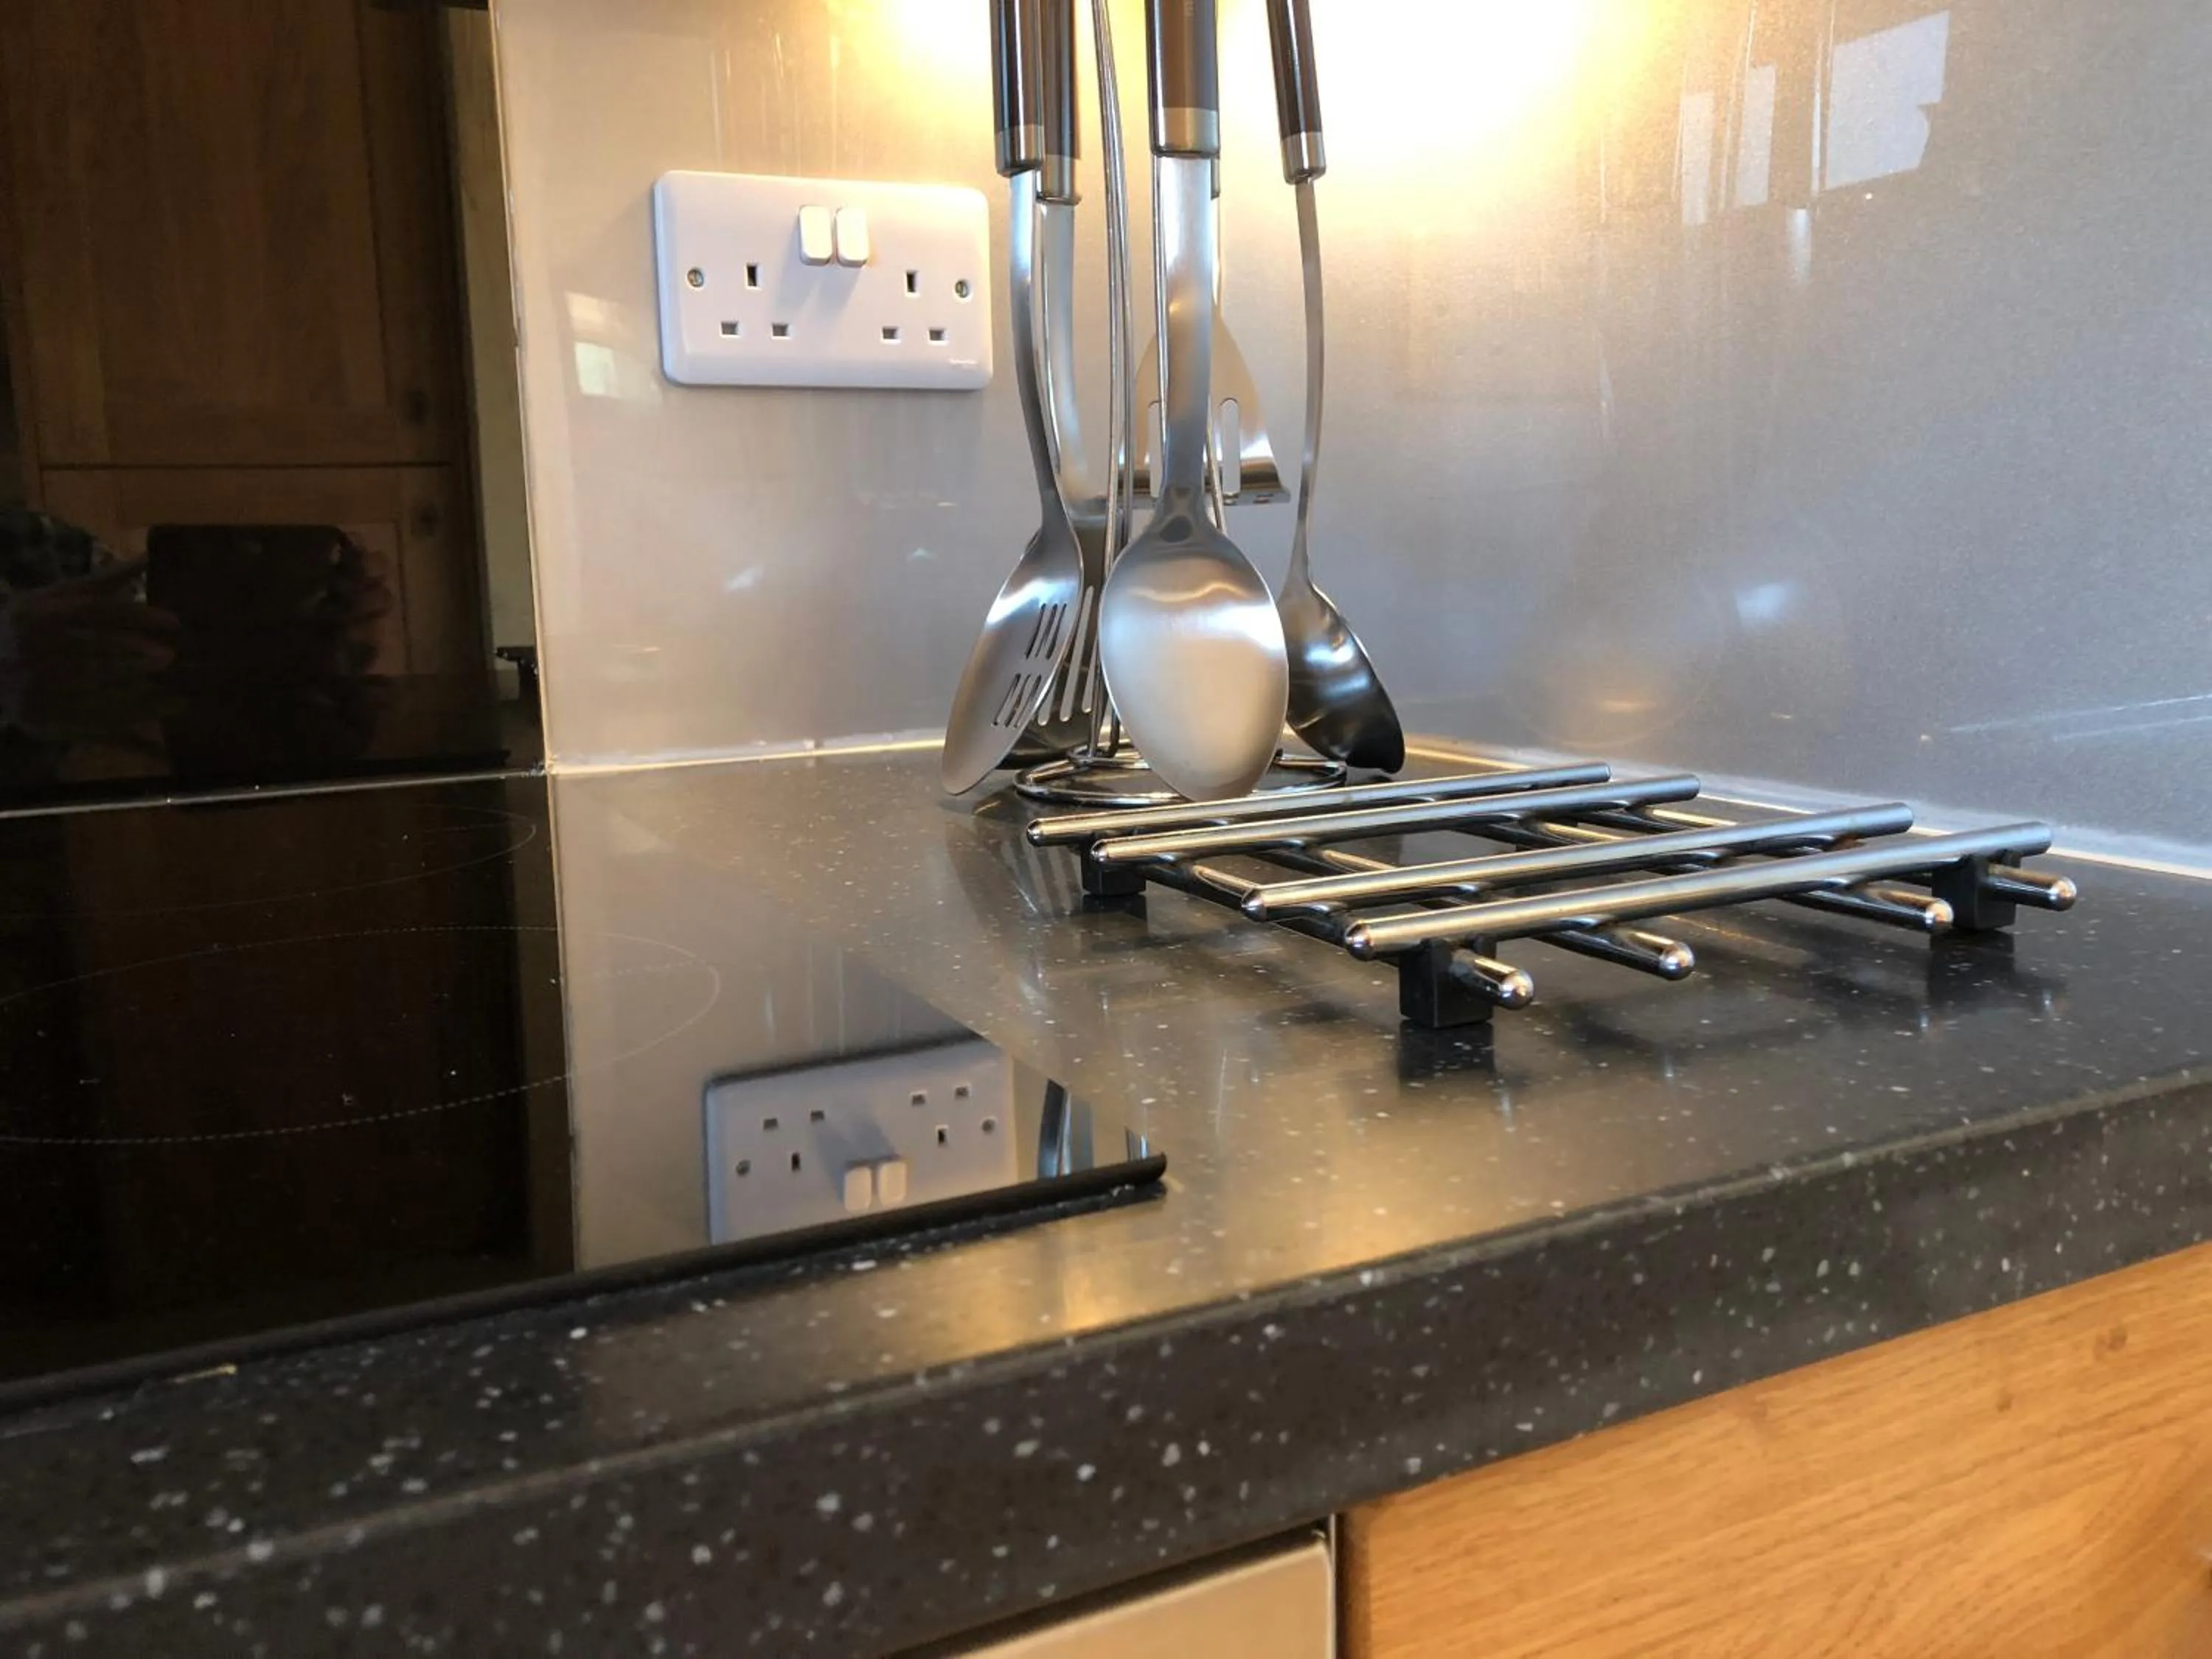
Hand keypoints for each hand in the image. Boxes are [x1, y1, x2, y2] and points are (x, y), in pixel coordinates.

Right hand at [2, 560, 178, 744]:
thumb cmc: (26, 627)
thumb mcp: (52, 599)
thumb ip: (101, 583)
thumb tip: (148, 557)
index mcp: (36, 614)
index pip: (93, 611)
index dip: (136, 615)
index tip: (174, 621)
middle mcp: (33, 650)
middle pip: (92, 651)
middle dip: (133, 654)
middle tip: (170, 657)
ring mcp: (33, 688)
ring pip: (92, 690)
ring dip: (136, 695)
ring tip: (178, 697)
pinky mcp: (40, 720)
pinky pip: (88, 723)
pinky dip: (124, 722)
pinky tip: (155, 723)